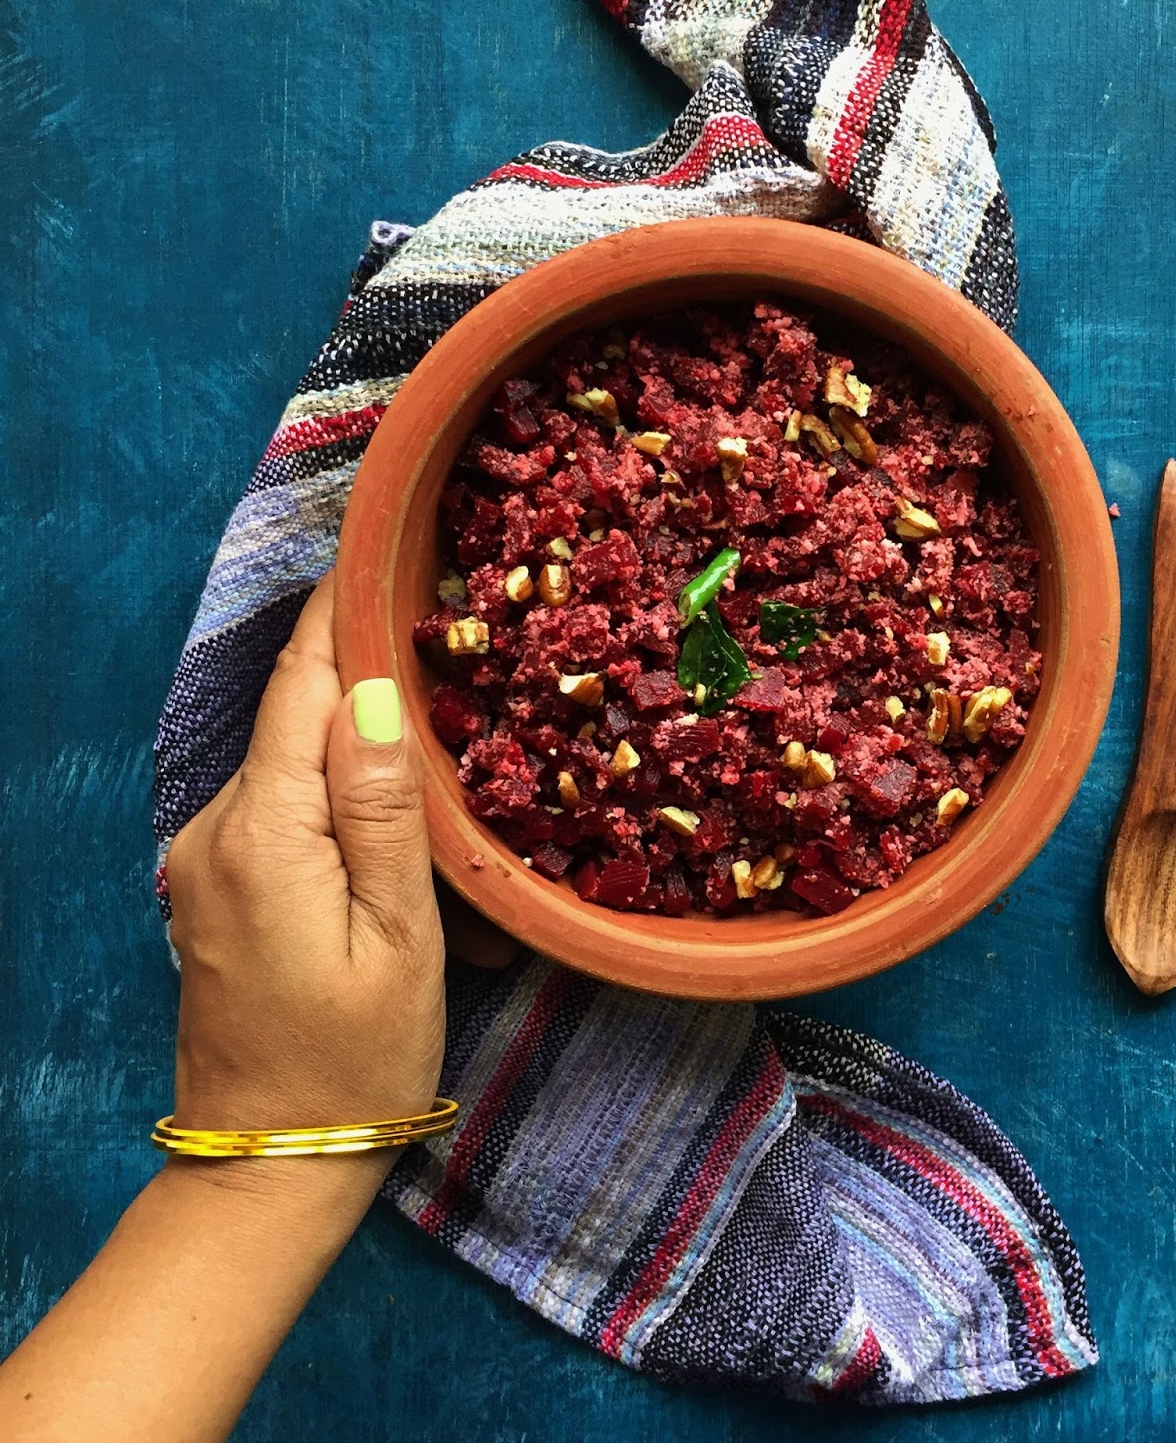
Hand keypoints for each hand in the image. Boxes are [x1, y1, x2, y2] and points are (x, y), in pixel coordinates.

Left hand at [163, 576, 445, 1147]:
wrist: (272, 1161)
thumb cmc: (358, 1054)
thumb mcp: (399, 935)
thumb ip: (381, 809)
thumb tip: (371, 694)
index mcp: (262, 831)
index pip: (301, 686)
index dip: (341, 610)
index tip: (384, 541)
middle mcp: (216, 827)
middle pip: (292, 714)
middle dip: (359, 664)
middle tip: (442, 614)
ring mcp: (206, 856)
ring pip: (289, 757)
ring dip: (352, 731)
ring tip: (434, 706)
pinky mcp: (217, 882)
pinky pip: (281, 804)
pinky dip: (333, 784)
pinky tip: (389, 797)